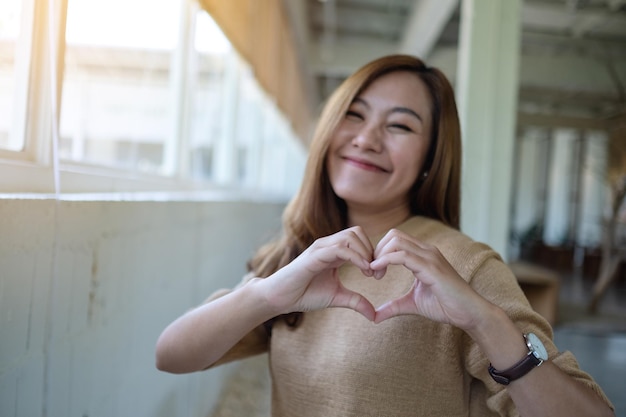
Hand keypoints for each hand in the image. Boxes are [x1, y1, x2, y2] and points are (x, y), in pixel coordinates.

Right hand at [262, 226, 376, 320]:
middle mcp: (327, 245)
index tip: (379, 274)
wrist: (280, 298)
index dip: (373, 253)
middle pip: (357, 232)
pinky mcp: (314, 255)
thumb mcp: (337, 297)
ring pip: (350, 236)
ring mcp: (320, 248)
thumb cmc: (304, 294)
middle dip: (372, 250)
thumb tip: (375, 315)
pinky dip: (356, 257)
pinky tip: (363, 270)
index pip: (359, 239)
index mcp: (334, 251)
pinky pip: (340, 248)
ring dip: (365, 252)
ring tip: (369, 272)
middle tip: (377, 273)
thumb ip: (356, 301)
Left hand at [370, 229, 488, 328]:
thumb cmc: (445, 306)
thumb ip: (393, 306)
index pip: (395, 239)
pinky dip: (385, 260)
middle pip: (393, 234)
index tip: (373, 271)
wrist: (468, 313)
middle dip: (377, 250)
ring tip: (375, 274)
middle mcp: (426, 250)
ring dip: (379, 255)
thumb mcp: (412, 304)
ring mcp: (430, 256)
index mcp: (422, 254)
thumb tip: (374, 317)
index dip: (379, 251)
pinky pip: (403, 255)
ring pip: (396, 241)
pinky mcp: (431, 267)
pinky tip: (377, 271)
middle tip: (372, 272)